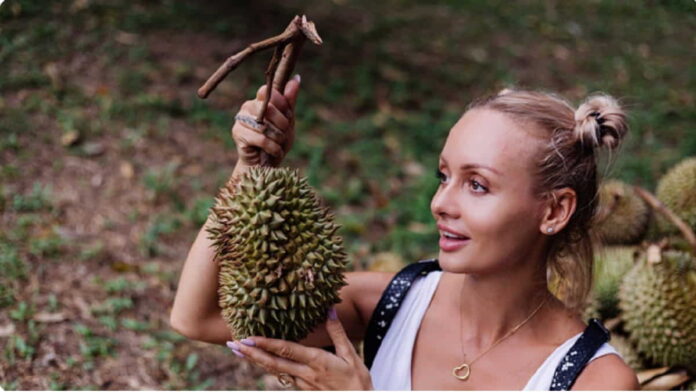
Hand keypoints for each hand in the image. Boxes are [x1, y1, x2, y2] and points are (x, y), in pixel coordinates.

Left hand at [227, 308, 373, 389]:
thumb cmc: (357, 380)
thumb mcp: (350, 354)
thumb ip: (337, 331)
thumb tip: (329, 309)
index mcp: (316, 362)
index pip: (286, 351)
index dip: (266, 344)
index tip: (249, 338)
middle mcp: (305, 374)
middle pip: (273, 363)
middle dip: (251, 353)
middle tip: (233, 344)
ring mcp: (302, 384)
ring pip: (274, 371)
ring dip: (256, 361)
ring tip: (239, 352)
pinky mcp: (304, 389)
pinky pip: (283, 376)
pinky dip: (269, 367)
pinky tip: (260, 361)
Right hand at [232, 75, 300, 166]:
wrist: (267, 167)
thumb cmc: (277, 141)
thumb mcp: (288, 121)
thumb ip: (290, 101)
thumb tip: (297, 78)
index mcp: (259, 100)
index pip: (270, 92)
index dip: (282, 105)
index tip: (288, 117)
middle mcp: (247, 106)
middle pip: (269, 108)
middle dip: (283, 124)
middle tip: (284, 135)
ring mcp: (240, 119)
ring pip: (266, 125)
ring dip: (278, 138)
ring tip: (278, 145)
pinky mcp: (238, 134)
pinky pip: (261, 138)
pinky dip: (273, 148)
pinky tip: (274, 152)